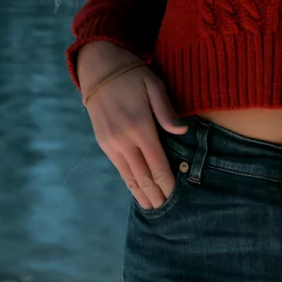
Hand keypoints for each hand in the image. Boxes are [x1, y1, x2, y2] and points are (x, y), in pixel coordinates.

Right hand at [78, 40, 187, 209]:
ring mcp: (110, 143)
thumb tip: (182, 133)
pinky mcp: (103, 142)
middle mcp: (123, 139)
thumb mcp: (154, 85)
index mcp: (139, 126)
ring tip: (154, 209)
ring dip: (142, 194)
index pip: (157, 164)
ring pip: (129, 176)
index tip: (178, 197)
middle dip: (156, 195)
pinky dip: (130, 182)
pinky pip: (119, 168)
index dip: (168, 183)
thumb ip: (167, 111)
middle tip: (170, 213)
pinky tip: (139, 191)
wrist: (99, 68)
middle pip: (142, 176)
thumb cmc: (133, 75)